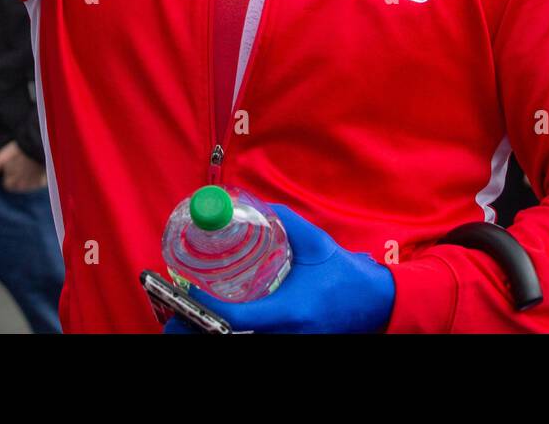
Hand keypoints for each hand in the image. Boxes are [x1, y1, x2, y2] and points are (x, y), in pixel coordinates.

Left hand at [0, 140, 46, 191]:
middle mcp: (22, 187)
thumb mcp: (3, 156)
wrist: (42, 146)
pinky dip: (41, 176)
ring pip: (29, 184)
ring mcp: (34, 185)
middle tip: (23, 163)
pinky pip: (41, 182)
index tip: (14, 164)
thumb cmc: (21, 150)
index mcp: (11, 183)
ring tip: (32, 163)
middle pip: (19, 185)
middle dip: (20, 177)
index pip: (8, 184)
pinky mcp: (45, 181)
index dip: (10, 174)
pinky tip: (41, 167)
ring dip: (30, 177)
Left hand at [162, 204, 394, 333]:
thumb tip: (252, 202)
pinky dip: (230, 337)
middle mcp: (286, 336)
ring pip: (238, 346)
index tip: (188, 291)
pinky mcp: (290, 347)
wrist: (376, 306)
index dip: (207, 307)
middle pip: (229, 342)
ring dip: (210, 335)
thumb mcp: (316, 243)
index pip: (238, 318)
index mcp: (291, 311)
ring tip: (186, 320)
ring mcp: (288, 346)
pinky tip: (215, 326)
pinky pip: (252, 345)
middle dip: (197, 332)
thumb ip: (285, 220)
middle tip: (173, 316)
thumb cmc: (344, 275)